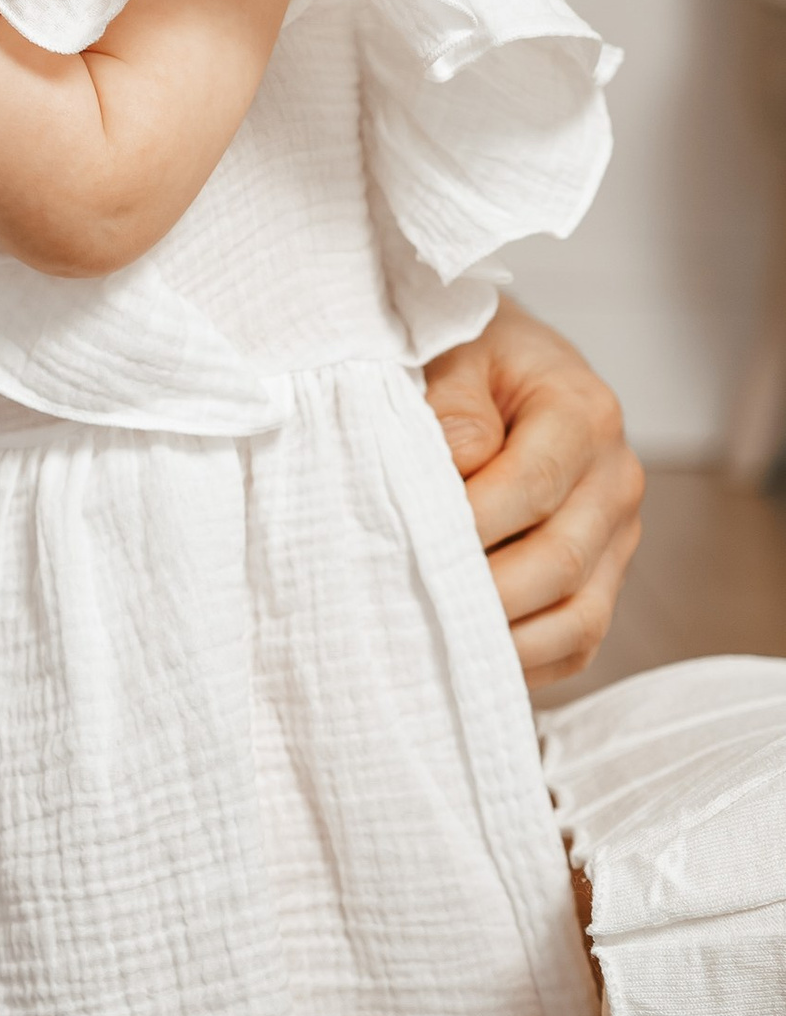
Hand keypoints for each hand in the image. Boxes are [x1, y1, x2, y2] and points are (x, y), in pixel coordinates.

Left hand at [423, 295, 644, 686]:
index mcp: (584, 413)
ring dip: (499, 641)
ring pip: (576, 619)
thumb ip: (452, 407)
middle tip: (400, 606)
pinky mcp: (602, 579)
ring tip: (426, 642)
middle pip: (558, 563)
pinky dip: (520, 662)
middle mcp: (615, 479)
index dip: (467, 524)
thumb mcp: (451, 353)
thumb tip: (458, 470)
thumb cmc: (466, 356)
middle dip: (477, 593)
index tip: (401, 539)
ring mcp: (615, 536)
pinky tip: (459, 657)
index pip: (532, 486)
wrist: (501, 363)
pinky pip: (574, 643)